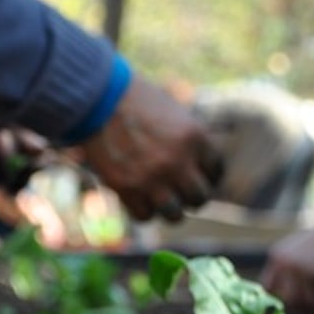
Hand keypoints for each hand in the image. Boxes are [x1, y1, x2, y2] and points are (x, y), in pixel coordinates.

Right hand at [80, 75, 222, 222]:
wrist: (97, 97)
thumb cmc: (135, 100)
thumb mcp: (174, 113)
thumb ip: (188, 142)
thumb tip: (196, 172)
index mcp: (195, 138)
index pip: (216, 171)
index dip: (208, 176)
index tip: (199, 177)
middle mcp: (178, 162)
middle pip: (199, 198)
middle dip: (192, 198)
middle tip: (182, 194)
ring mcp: (153, 178)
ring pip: (175, 215)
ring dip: (170, 210)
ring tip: (162, 201)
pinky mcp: (127, 189)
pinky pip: (145, 216)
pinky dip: (143, 210)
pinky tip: (139, 198)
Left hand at [260, 224, 313, 311]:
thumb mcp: (293, 249)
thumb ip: (284, 267)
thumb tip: (279, 293)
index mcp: (278, 257)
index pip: (268, 286)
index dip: (278, 296)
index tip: (289, 300)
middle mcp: (286, 264)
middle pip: (288, 298)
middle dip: (299, 304)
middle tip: (309, 305)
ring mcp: (302, 269)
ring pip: (306, 301)